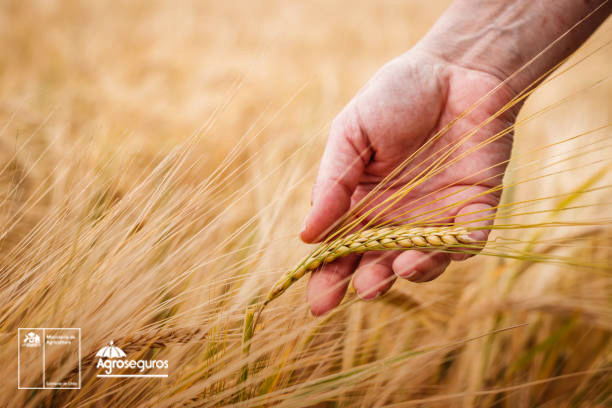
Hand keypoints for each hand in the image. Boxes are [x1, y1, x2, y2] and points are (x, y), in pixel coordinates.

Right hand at [300, 49, 516, 314]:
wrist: (454, 67)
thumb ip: (332, 184)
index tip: (318, 303)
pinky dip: (461, 246)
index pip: (341, 249)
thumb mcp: (350, 134)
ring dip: (414, 271)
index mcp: (362, 202)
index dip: (329, 278)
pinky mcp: (475, 206)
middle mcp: (397, 217)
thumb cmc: (396, 95)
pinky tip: (448, 243)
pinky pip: (469, 238)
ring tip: (402, 268)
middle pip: (380, 264)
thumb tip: (306, 237)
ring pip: (426, 261)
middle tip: (364, 290)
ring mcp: (436, 215)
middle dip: (369, 283)